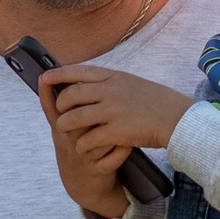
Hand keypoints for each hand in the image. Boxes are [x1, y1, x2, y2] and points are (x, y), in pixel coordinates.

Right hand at [35, 85, 128, 218]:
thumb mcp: (65, 131)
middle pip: (74, 121)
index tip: (45, 77)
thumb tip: (64, 77)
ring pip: (95, 139)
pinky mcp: (97, 171)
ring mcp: (82, 158)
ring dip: (110, 130)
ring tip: (123, 122)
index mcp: (61, 129)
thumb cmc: (78, 149)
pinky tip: (128, 144)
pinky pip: (109, 160)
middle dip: (89, 111)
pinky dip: (120, 151)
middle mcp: (68, 143)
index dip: (47, 93)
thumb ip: (65, 107)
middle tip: (102, 102)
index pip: (51, 108)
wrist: (84, 186)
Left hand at [42, 65, 189, 154]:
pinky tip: (84, 147)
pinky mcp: (115, 132)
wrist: (175, 117)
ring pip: (73, 119)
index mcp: (112, 76)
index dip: (58, 74)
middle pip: (71, 95)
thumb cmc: (154, 101)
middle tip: (60, 112)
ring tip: (67, 132)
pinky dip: (82, 145)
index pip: (78, 71)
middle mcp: (109, 90)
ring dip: (66, 127)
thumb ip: (109, 82)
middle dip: (60, 105)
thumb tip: (88, 81)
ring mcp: (112, 111)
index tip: (44, 77)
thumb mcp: (130, 82)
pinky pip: (87, 139)